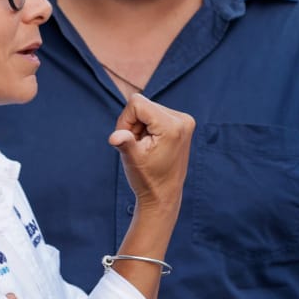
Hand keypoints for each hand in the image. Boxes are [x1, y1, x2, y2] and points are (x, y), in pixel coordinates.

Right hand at [109, 93, 194, 216]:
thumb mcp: (133, 159)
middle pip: (143, 105)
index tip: (129, 141)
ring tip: (146, 148)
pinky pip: (155, 114)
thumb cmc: (147, 179)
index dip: (125, 121)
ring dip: (140, 127)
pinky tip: (153, 145)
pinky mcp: (182, 124)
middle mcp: (183, 120)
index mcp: (172, 126)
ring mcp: (185, 121)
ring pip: (147, 109)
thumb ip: (124, 143)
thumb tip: (114, 137)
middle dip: (133, 124)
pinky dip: (148, 127)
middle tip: (139, 147)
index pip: (137, 103)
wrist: (164, 195)